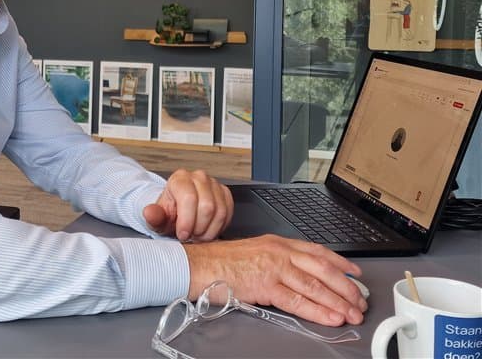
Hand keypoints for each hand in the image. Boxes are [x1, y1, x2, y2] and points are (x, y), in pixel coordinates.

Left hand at [143, 169, 233, 241]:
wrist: (178, 211)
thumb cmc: (169, 214)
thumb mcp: (158, 218)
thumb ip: (154, 216)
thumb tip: (149, 213)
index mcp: (180, 179)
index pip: (189, 198)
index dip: (187, 221)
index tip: (182, 234)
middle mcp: (198, 177)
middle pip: (207, 206)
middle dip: (199, 228)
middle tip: (191, 236)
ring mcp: (213, 184)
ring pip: (220, 211)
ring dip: (210, 230)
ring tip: (198, 234)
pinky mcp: (225, 193)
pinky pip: (228, 212)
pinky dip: (219, 227)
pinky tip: (208, 229)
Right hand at [183, 234, 367, 326]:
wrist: (200, 265)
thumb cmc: (221, 262)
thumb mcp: (255, 252)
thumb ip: (277, 261)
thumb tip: (299, 277)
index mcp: (278, 243)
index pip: (318, 251)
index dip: (340, 263)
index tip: (355, 273)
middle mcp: (279, 252)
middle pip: (322, 269)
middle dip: (345, 287)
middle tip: (360, 301)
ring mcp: (273, 267)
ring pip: (314, 286)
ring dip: (337, 302)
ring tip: (352, 314)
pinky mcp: (265, 285)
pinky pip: (298, 300)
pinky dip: (318, 311)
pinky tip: (331, 318)